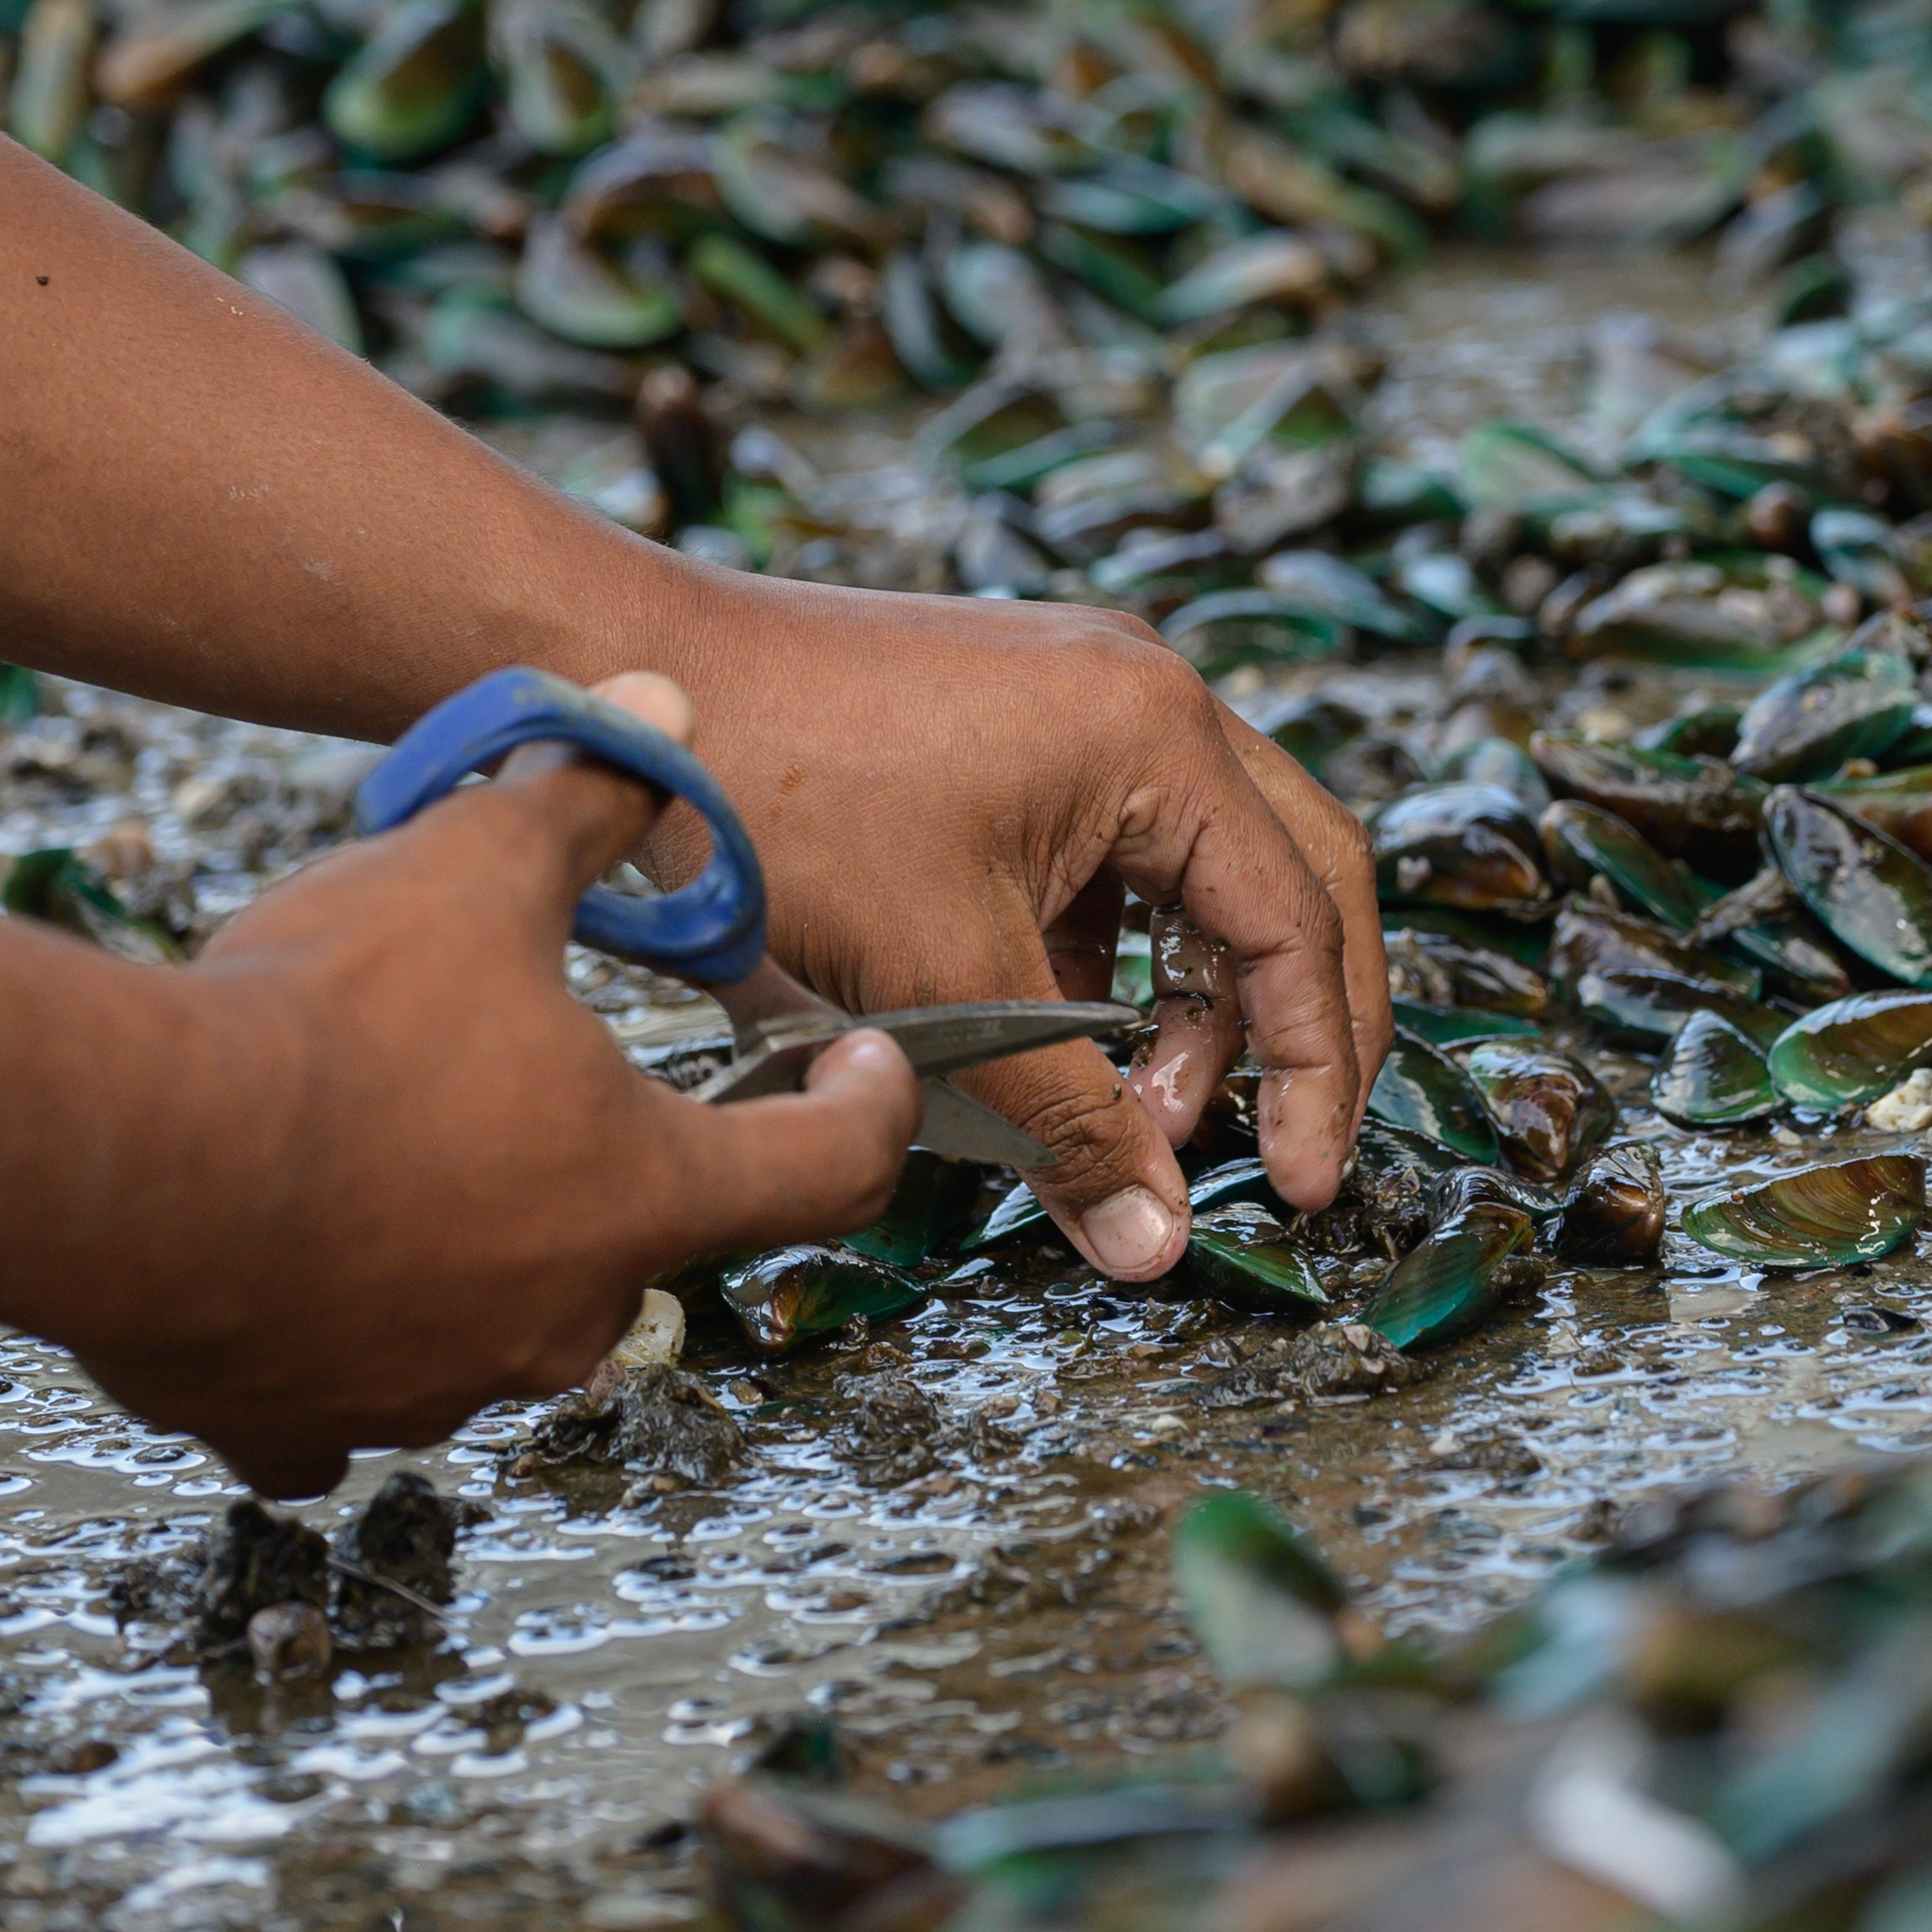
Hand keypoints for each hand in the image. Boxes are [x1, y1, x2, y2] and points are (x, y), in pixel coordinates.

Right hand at [67, 674, 917, 1497]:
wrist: (126, 1156)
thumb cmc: (326, 1022)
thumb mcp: (477, 870)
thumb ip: (585, 800)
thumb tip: (661, 715)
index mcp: (639, 1191)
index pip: (829, 1168)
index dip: (868, 1106)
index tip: (864, 1066)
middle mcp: (562, 1316)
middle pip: (635, 1234)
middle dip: (601, 1153)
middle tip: (527, 1064)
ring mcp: (434, 1389)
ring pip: (486, 1310)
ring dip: (463, 1234)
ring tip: (382, 1133)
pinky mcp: (302, 1425)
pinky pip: (342, 1392)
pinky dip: (331, 1331)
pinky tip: (287, 1257)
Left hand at [644, 580, 1388, 1280]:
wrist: (615, 686)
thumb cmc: (771, 800)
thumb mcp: (939, 982)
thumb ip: (1065, 1121)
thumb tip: (1153, 1244)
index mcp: (1156, 735)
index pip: (1299, 922)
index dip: (1316, 1068)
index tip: (1301, 1184)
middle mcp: (1141, 694)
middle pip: (1291, 879)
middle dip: (1290, 1026)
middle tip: (1276, 1148)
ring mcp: (1076, 697)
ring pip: (1199, 873)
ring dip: (1183, 1000)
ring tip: (1124, 1110)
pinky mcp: (1010, 725)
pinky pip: (1108, 854)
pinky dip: (1102, 957)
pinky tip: (1042, 1037)